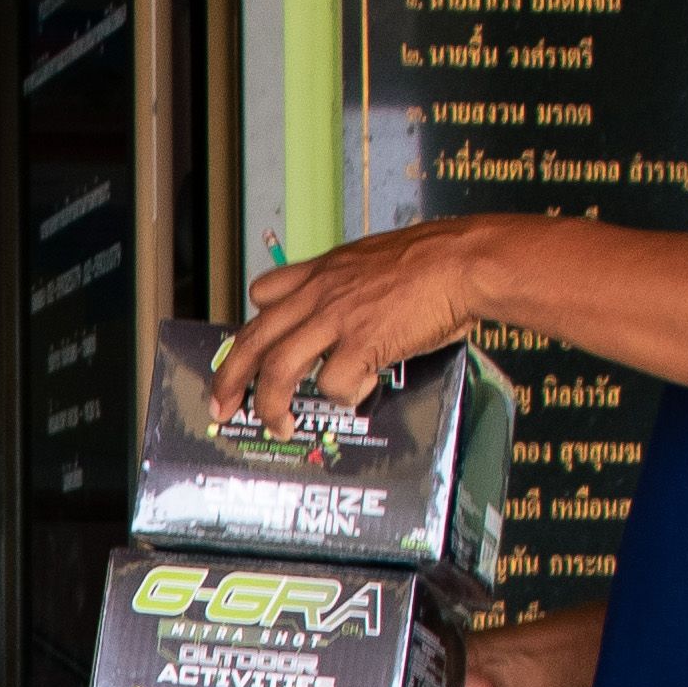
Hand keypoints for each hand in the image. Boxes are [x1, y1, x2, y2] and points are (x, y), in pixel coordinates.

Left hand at [212, 219, 491, 432]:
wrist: (464, 261)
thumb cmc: (432, 262)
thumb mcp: (372, 261)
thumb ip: (348, 287)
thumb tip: (344, 319)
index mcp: (321, 272)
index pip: (264, 294)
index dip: (254, 326)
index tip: (249, 352)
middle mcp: (319, 294)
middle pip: (254, 338)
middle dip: (230, 378)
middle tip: (223, 405)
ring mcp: (337, 319)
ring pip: (279, 368)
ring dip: (272, 404)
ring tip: (278, 425)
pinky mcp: (362, 343)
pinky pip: (334, 384)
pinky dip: (344, 395)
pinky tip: (362, 388)